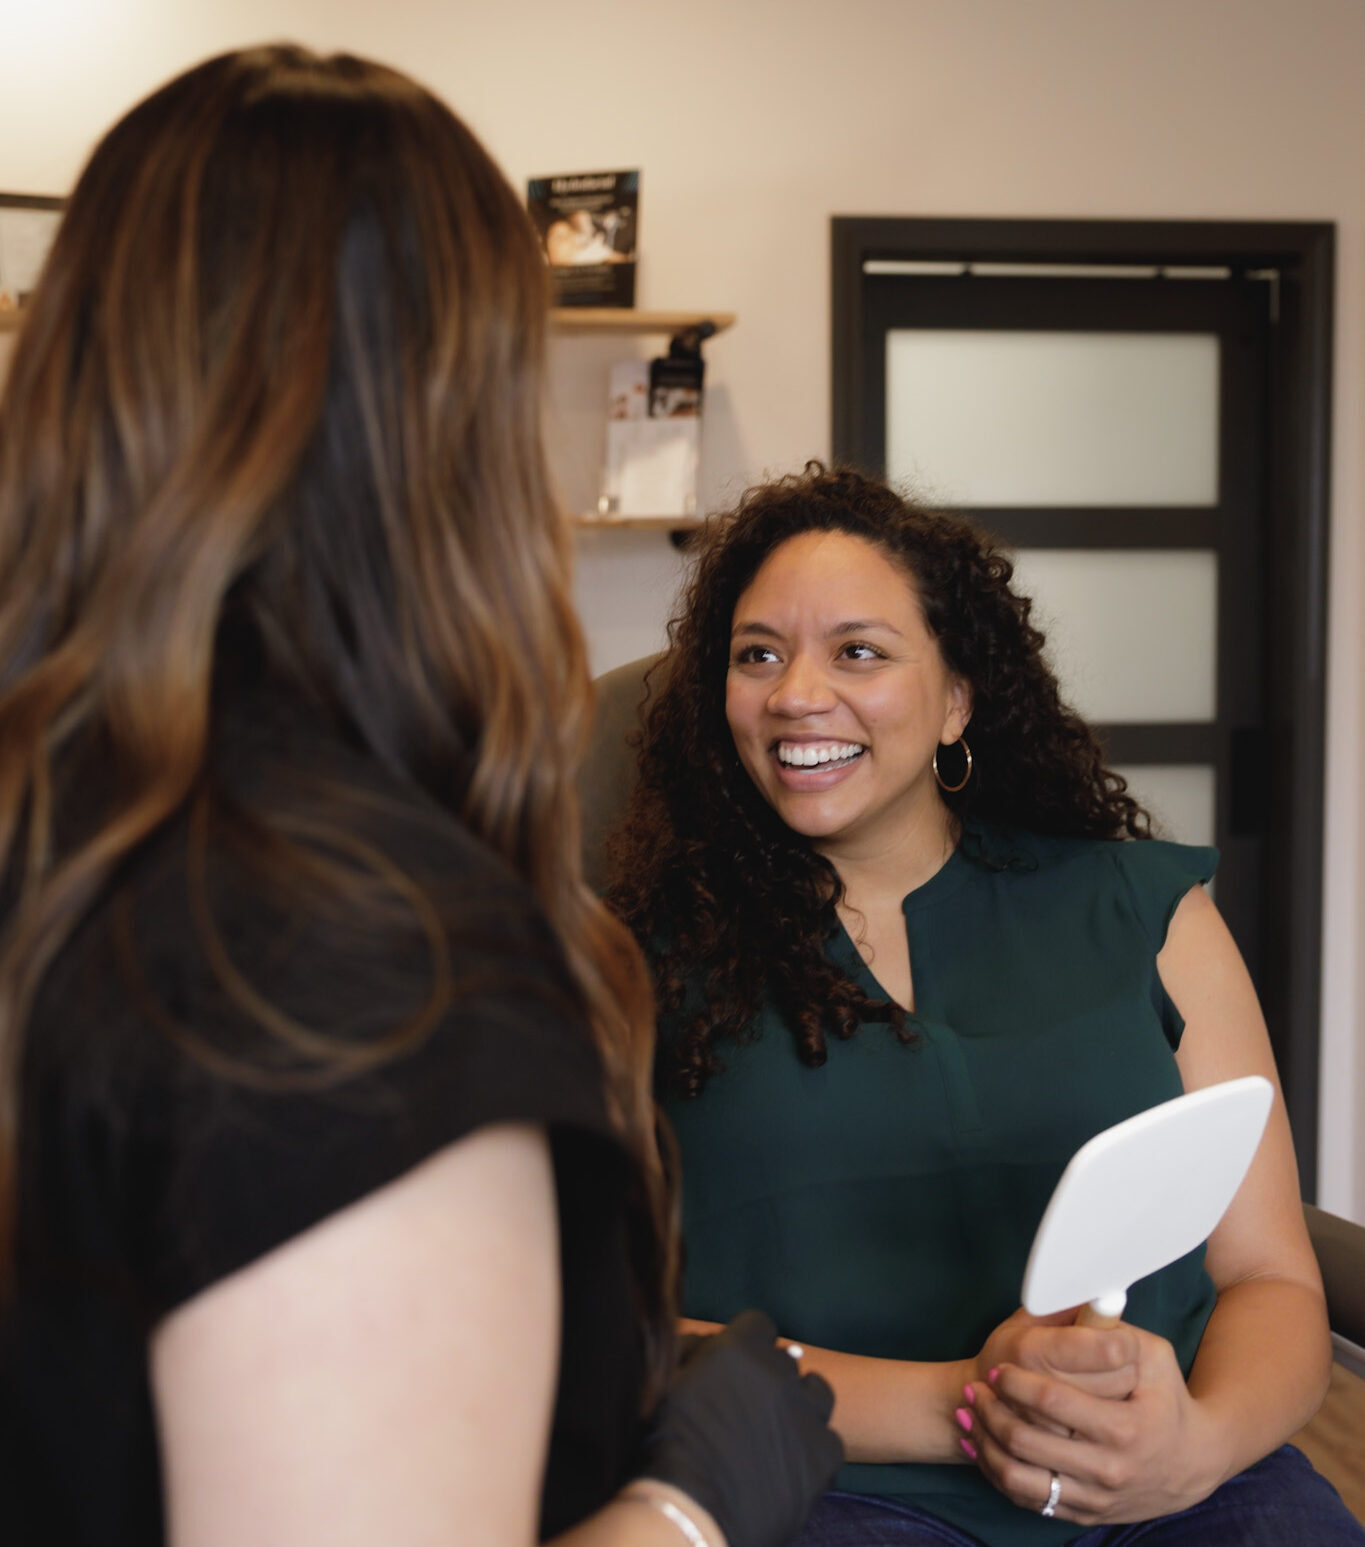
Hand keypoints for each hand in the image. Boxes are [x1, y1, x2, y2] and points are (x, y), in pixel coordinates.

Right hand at [639, 1310, 844, 1546]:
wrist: (691, 1509)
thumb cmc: (666, 1445)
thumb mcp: (668, 1382)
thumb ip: (692, 1352)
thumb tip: (706, 1341)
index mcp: (739, 1348)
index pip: (758, 1325)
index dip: (748, 1344)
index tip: (739, 1366)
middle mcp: (778, 1372)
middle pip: (786, 1362)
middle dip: (770, 1378)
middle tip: (751, 1408)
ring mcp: (806, 1413)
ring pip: (818, 1392)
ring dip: (802, 1404)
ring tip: (782, 1429)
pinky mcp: (824, 1455)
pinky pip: (830, 1440)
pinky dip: (814, 1449)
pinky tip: (793, 1464)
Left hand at [965, 1323, 1222, 1526]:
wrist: (1193, 1463)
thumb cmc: (1167, 1398)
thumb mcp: (1154, 1356)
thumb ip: (1115, 1329)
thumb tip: (1082, 1295)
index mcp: (1126, 1427)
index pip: (1053, 1401)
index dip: (1016, 1382)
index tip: (996, 1367)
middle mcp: (1110, 1468)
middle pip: (1026, 1441)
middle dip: (990, 1410)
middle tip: (974, 1388)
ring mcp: (1097, 1496)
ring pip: (1018, 1476)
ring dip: (985, 1442)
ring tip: (970, 1414)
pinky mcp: (1086, 1513)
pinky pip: (1028, 1498)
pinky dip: (997, 1471)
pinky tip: (982, 1446)